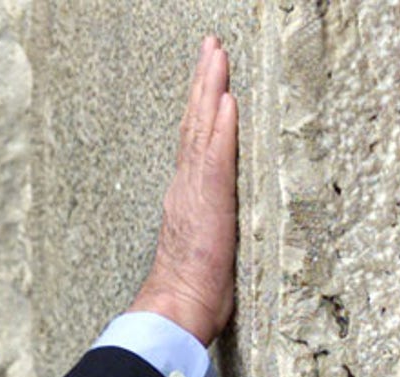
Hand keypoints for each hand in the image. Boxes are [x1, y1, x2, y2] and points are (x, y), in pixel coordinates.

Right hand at [129, 36, 237, 345]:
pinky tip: (226, 97)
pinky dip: (219, 123)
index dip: (201, 108)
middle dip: (203, 81)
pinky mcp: (209, 200)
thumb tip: (213, 228)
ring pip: (202, 128)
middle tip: (210, 45)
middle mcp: (185, 186)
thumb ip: (206, 230)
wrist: (173, 309)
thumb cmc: (189, 293)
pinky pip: (215, 153)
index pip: (195, 142)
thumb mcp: (202, 253)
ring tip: (216, 53)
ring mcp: (194, 190)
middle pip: (194, 124)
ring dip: (210, 87)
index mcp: (185, 197)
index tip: (210, 77)